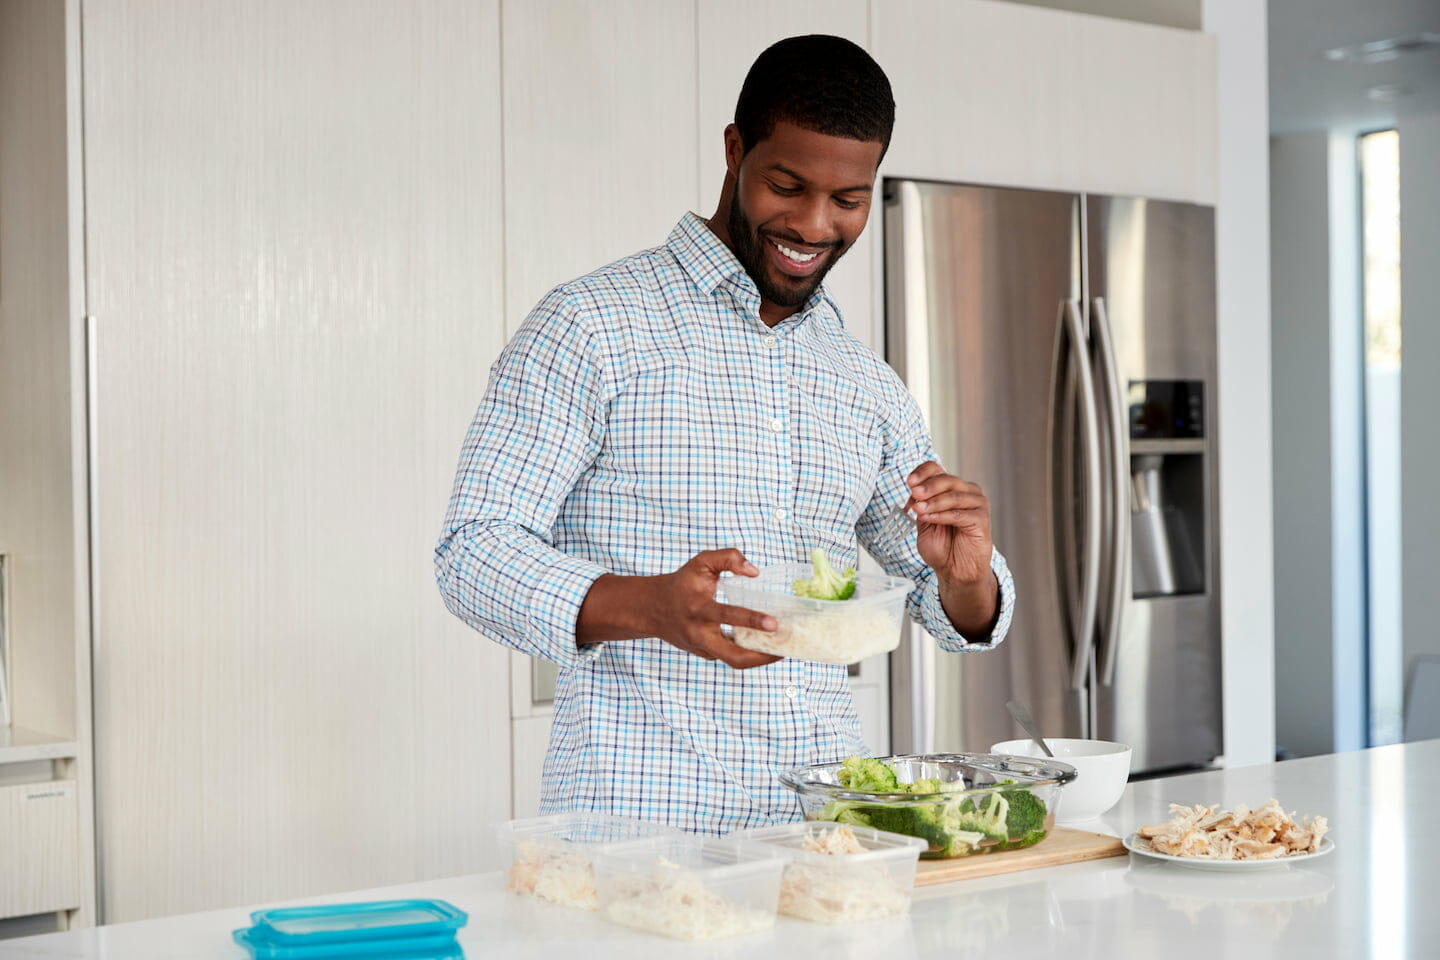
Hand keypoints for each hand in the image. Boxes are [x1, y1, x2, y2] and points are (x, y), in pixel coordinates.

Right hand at [649, 550, 781, 668]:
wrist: (654, 609)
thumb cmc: (682, 583)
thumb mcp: (701, 562)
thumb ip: (728, 557)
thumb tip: (754, 571)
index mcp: (699, 609)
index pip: (727, 616)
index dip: (751, 620)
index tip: (774, 623)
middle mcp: (700, 633)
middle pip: (734, 657)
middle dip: (762, 657)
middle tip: (786, 648)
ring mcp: (703, 648)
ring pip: (735, 662)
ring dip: (761, 659)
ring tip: (784, 648)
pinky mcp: (706, 654)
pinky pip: (732, 656)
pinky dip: (751, 653)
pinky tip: (768, 644)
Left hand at [904, 462, 998, 635]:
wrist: (955, 570)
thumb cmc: (942, 547)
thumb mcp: (924, 522)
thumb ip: (921, 506)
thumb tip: (914, 491)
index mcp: (951, 488)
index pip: (937, 469)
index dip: (923, 473)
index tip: (909, 482)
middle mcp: (966, 491)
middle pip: (946, 480)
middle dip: (927, 487)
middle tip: (914, 494)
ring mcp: (977, 504)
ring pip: (953, 496)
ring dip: (933, 502)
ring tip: (919, 510)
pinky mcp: (982, 519)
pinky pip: (960, 514)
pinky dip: (942, 515)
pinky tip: (929, 518)